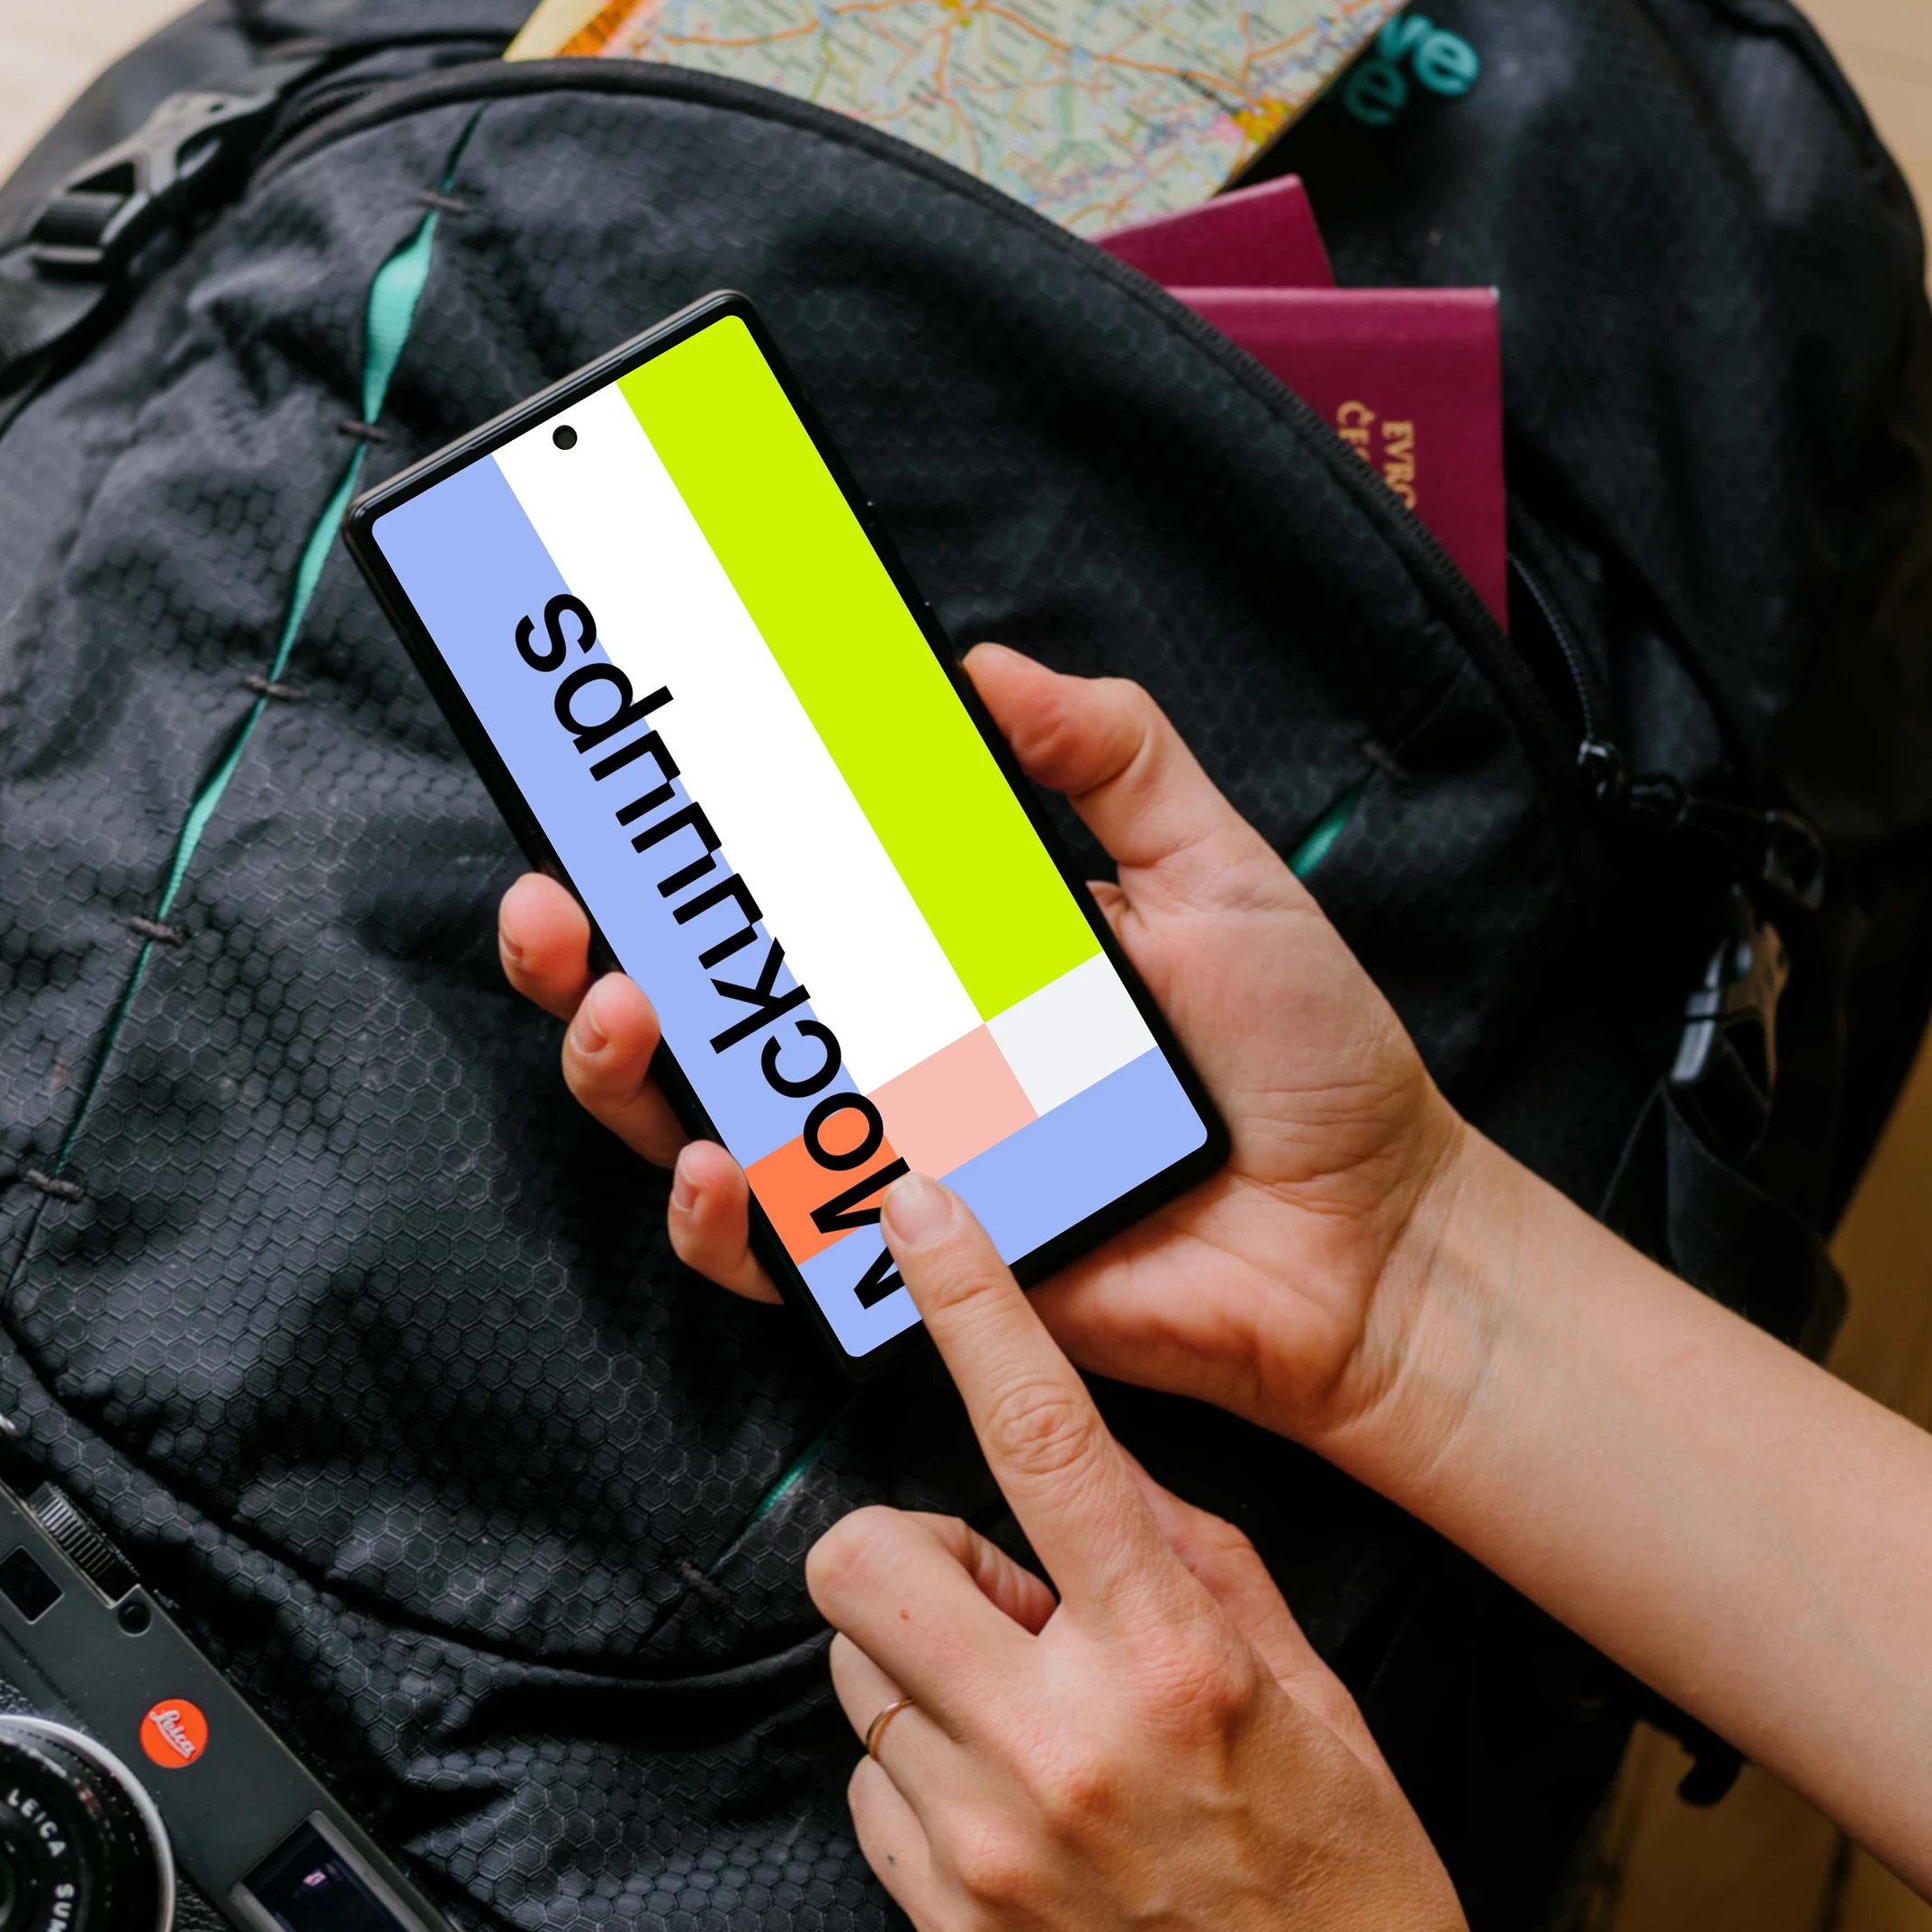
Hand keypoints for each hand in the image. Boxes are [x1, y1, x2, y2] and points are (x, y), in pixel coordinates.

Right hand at [494, 647, 1480, 1476]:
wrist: (1376, 1239)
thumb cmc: (1305, 1062)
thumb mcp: (1215, 870)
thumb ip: (1112, 756)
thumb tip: (985, 661)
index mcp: (941, 949)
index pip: (774, 888)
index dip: (672, 845)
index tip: (603, 780)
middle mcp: (893, 1054)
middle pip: (693, 1006)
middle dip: (587, 955)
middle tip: (555, 910)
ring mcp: (890, 1162)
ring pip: (698, 1125)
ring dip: (624, 1074)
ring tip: (620, 1017)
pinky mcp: (913, 1270)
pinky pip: (781, 1254)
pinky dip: (724, 1216)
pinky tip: (716, 1163)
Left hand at [818, 1179, 1786, 1931]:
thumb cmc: (1361, 1913)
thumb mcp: (1321, 1705)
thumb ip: (1201, 1572)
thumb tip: (1103, 1480)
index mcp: (1179, 1660)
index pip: (1048, 1443)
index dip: (973, 1308)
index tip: (919, 1213)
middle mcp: (1065, 1737)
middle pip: (865, 1558)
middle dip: (910, 1559)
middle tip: (995, 1607)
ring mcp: (989, 1837)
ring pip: (858, 1674)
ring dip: (921, 1677)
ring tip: (1032, 1738)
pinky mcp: (944, 1925)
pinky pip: (867, 1791)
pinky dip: (921, 1784)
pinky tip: (1019, 1827)